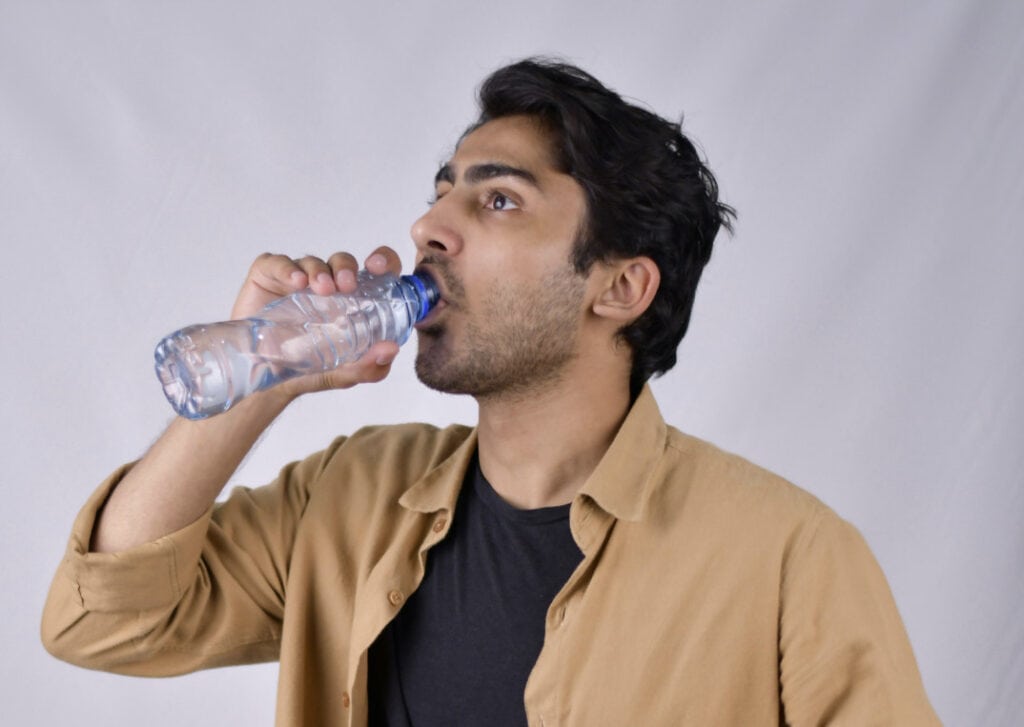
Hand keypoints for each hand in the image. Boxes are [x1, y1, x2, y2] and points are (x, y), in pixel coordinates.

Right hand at [231, 247, 406, 400]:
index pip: (375, 270)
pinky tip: (295, 282)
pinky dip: (288, 269)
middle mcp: (327, 284)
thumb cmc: (309, 370)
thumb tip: (391, 349)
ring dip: (320, 271)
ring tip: (321, 288)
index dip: (383, 260)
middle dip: (347, 268)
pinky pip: (278, 264)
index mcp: (353, 299)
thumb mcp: (344, 374)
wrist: (265, 381)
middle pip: (342, 262)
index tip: (381, 268)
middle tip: (347, 286)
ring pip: (313, 262)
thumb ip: (370, 367)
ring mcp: (296, 278)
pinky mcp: (268, 276)